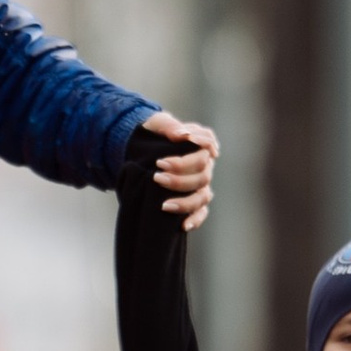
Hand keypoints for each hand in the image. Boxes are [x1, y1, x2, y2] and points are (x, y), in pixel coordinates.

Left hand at [141, 108, 218, 233]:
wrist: (144, 147)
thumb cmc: (154, 133)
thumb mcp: (157, 124)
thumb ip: (169, 126)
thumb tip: (180, 135)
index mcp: (201, 144)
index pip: (206, 147)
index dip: (190, 153)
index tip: (164, 157)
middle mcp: (205, 165)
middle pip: (202, 175)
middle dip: (179, 178)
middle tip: (156, 176)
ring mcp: (201, 184)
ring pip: (202, 196)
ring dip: (185, 202)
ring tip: (164, 205)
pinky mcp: (194, 200)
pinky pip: (201, 212)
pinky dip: (195, 219)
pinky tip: (183, 226)